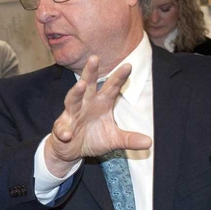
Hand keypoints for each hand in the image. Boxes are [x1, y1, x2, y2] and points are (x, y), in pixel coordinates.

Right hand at [44, 56, 150, 176]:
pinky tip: (67, 134)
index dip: (119, 77)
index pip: (112, 87)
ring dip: (76, 92)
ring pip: (72, 100)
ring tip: (81, 85)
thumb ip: (129, 139)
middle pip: (88, 85)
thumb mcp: (114, 140)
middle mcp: (86, 104)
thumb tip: (149, 142)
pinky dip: (64, 130)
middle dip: (90, 72)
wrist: (71, 150)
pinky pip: (62, 128)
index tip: (128, 66)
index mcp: (101, 103)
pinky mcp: (61, 128)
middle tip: (95, 58)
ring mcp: (72, 115)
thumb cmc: (93, 138)